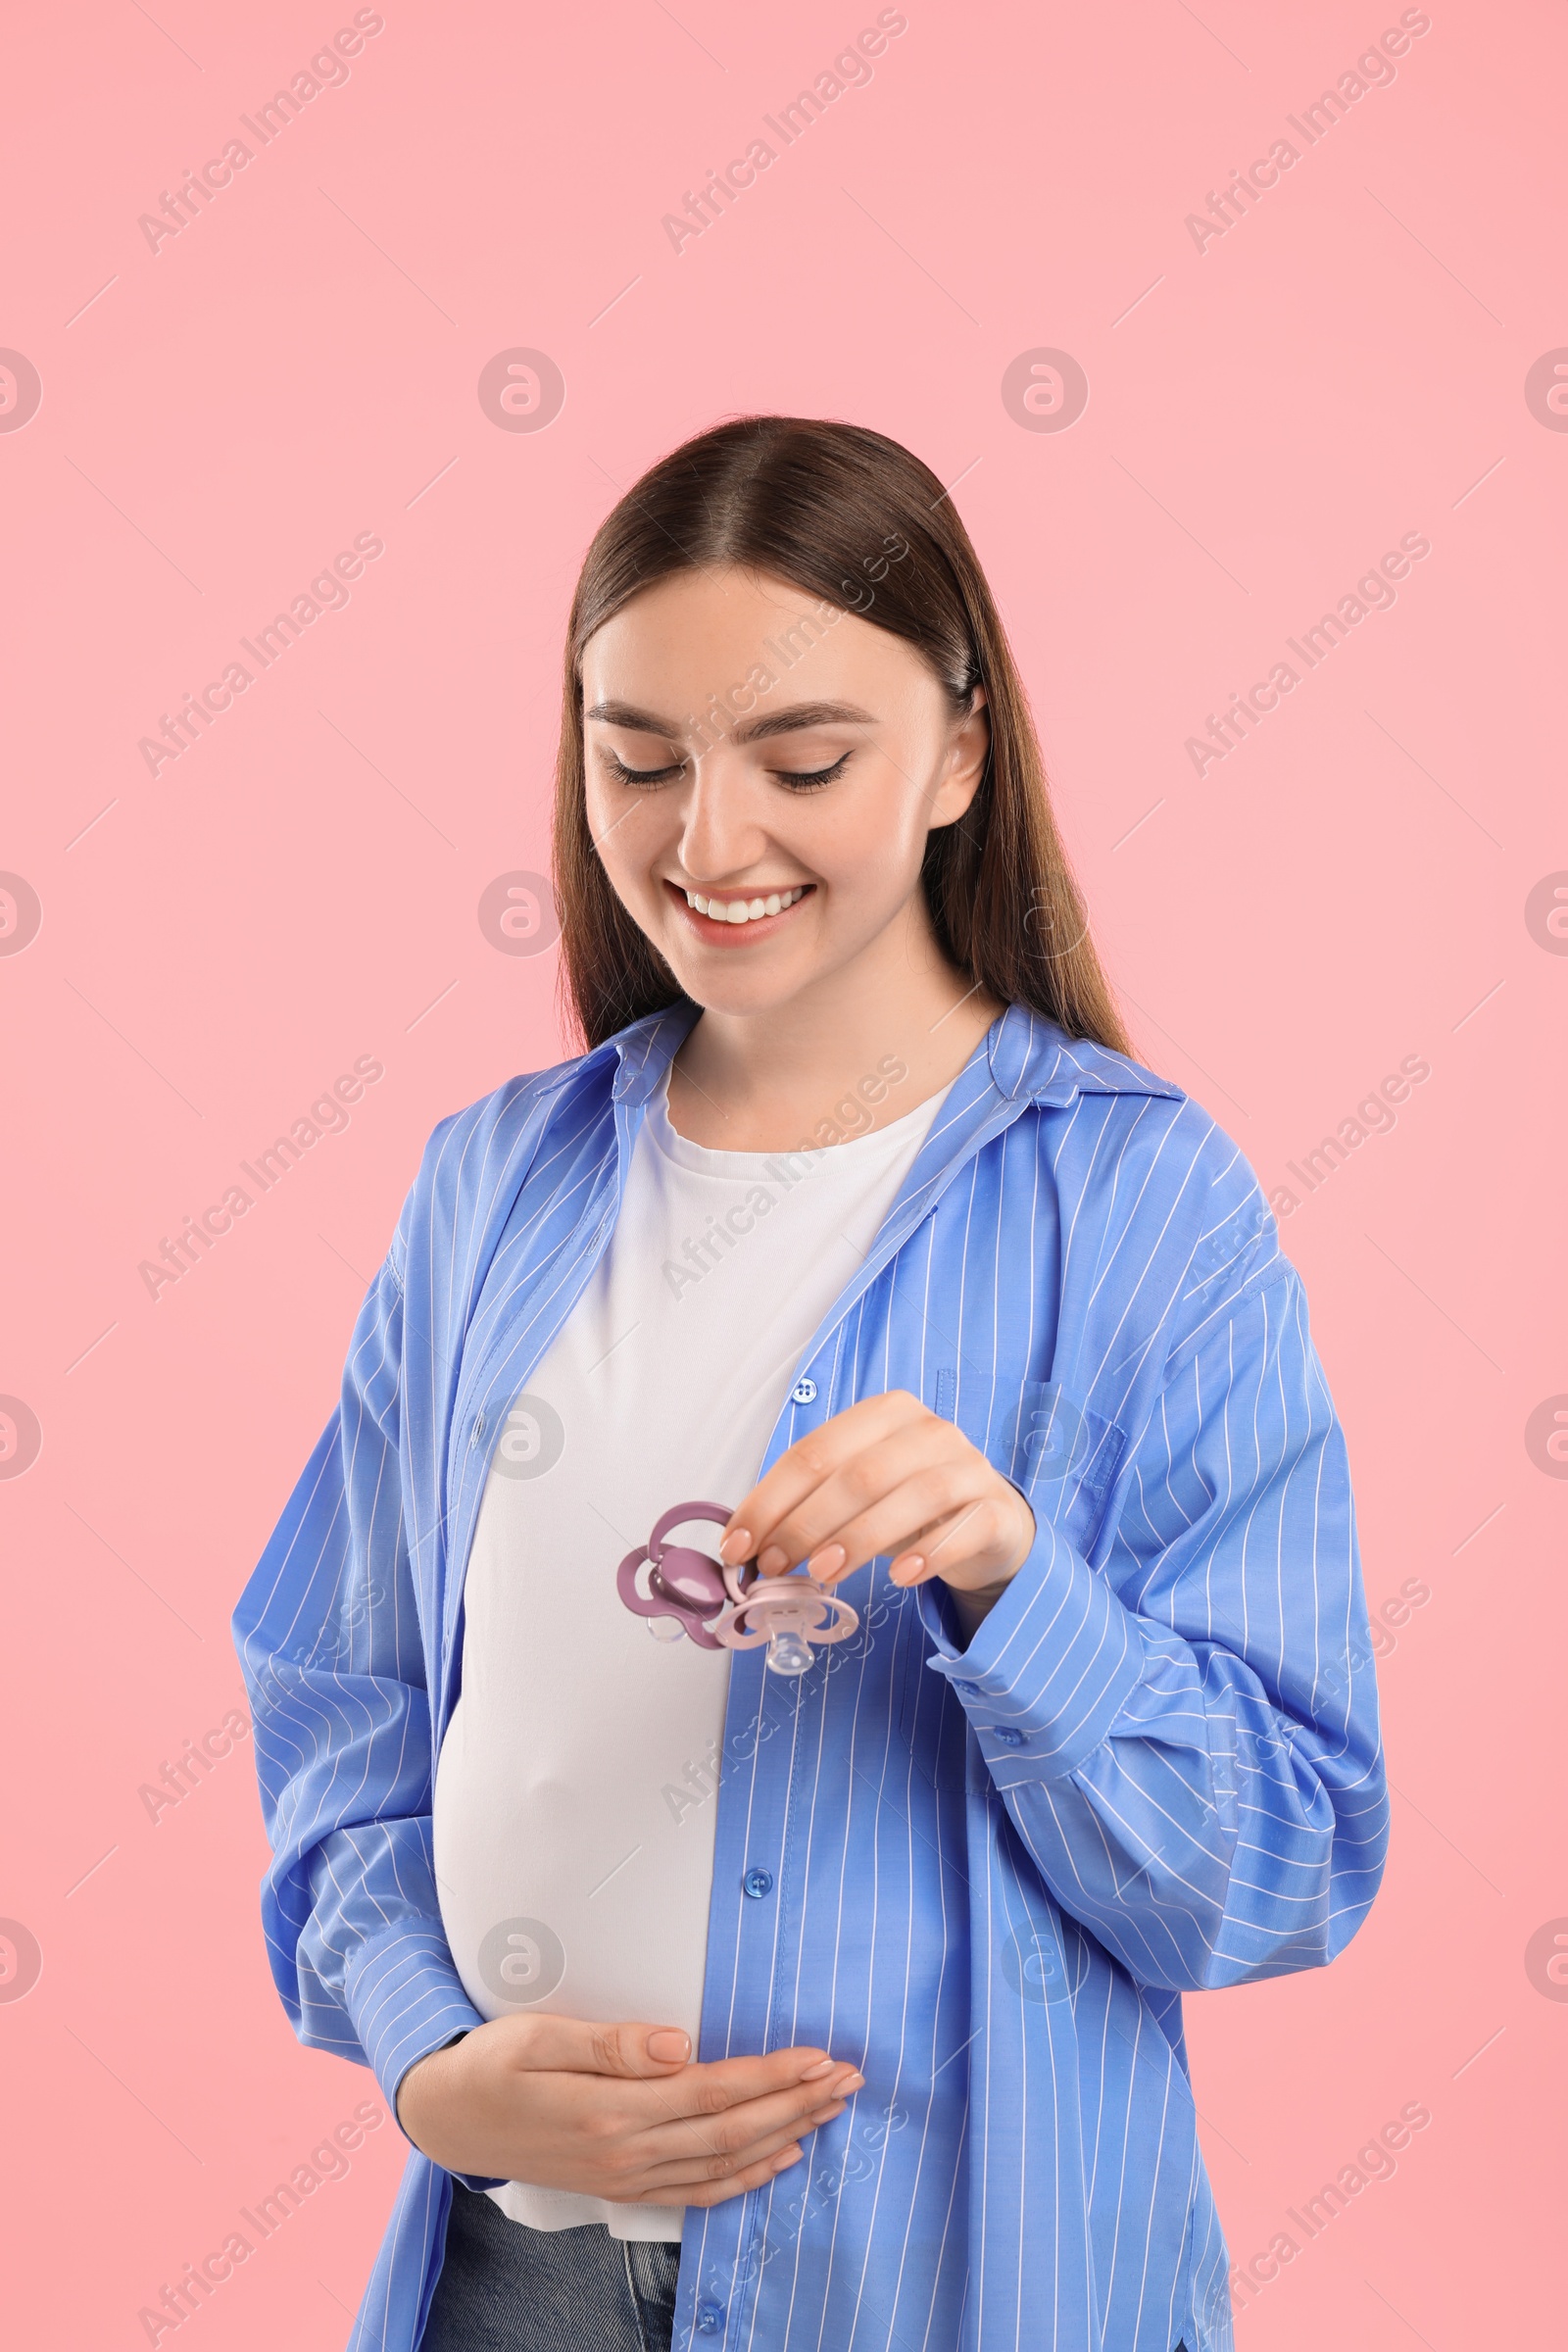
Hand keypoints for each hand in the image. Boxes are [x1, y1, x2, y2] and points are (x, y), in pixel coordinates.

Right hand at [395, 2014, 863, 2207]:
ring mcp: (626, 2176)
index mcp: (610, 2110)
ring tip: (831, 2108)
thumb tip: (681, 2043)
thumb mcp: (538, 2036)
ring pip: (724, 2162)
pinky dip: (746, 2176)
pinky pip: (698, 2190)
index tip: (819, 2055)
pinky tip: (780, 2156)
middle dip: (797, 2103)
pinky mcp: (622, 2184)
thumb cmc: (491, 2066)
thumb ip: (613, 2044)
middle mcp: (627, 2152)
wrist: (449, 2118)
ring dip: (785, 2134)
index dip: (771, 2075)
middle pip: (732, 2131)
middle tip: (848, 2078)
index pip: (713, 2092)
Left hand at [720, 1390, 1034, 1624]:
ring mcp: (968, 1467)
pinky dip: (931, 1552)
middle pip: (858, 1473)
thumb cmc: (908, 1507)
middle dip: (806, 1522)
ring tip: (824, 1573)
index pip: (814, 1452)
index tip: (739, 1545)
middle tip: (774, 1565)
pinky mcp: (996, 1508)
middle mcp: (928, 1431)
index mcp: (883, 1414)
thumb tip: (743, 1544)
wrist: (989, 1524)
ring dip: (860, 1537)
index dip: (771, 1500)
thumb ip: (806, 1508)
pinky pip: (965, 1527)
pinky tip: (901, 1577)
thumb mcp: (854, 1498)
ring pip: (912, 1496)